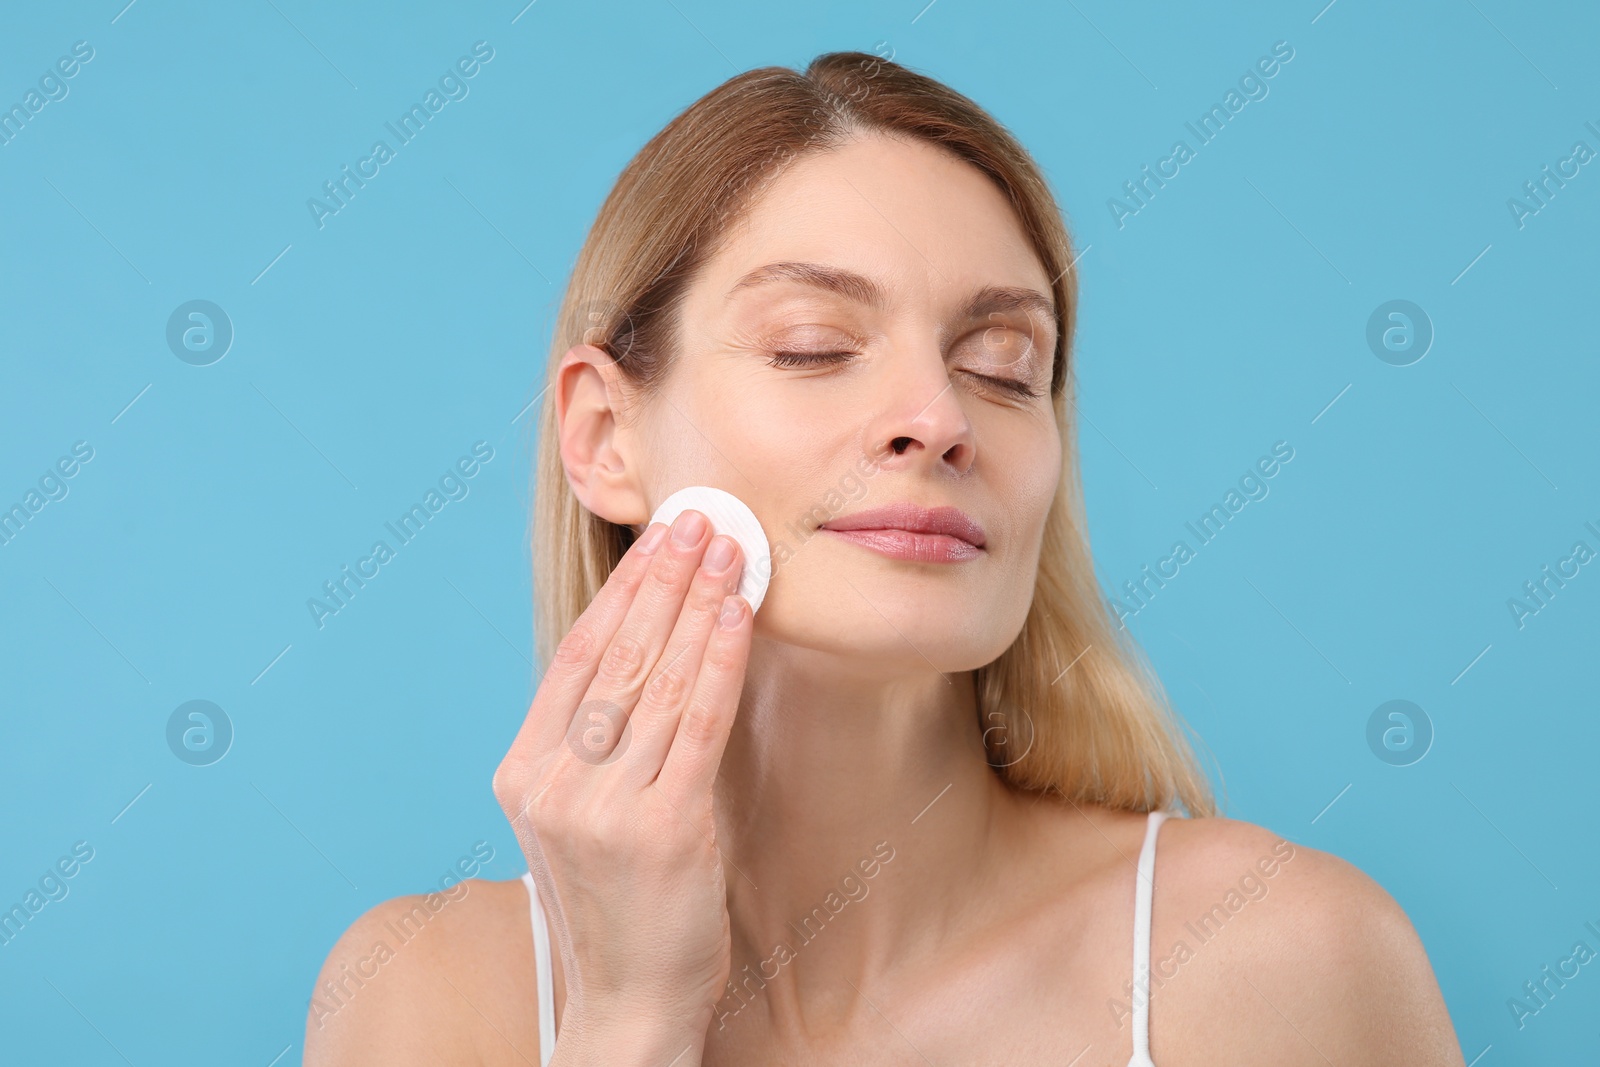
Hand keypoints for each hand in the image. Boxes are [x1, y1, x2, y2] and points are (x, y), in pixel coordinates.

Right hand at [493, 509, 751, 1065]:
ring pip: (658, 680)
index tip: (658, 539)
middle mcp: (553, 783)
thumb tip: (644, 645)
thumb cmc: (614, 901)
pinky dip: (719, 661)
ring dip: (700, 605)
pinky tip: (738, 616)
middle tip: (701, 520)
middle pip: (616, 655)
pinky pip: (696, 723)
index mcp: (523, 772)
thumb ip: (591, 742)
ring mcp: (602, 807)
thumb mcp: (576, 815)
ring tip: (731, 550)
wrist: (628, 999)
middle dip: (665, 579)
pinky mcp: (660, 828)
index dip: (622, 589)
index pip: (575, 655)